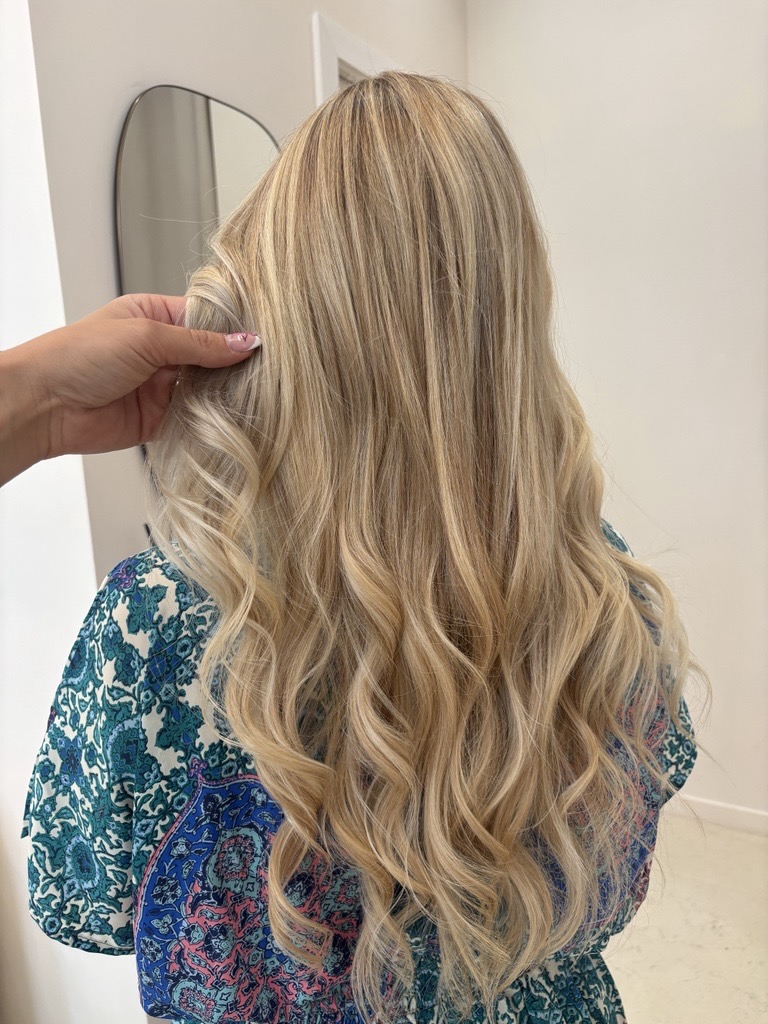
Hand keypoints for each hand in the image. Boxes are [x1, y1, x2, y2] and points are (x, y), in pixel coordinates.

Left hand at [0, 293, 259, 485]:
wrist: (45, 404)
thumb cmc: (78, 356)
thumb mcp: (146, 337)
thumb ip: (198, 343)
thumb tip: (244, 343)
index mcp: (154, 316)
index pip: (206, 319)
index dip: (232, 329)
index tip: (262, 340)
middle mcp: (160, 351)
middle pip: (211, 356)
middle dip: (233, 364)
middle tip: (266, 371)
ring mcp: (161, 386)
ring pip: (207, 389)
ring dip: (225, 394)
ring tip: (255, 395)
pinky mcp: (160, 420)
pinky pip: (195, 420)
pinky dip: (211, 421)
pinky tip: (231, 418)